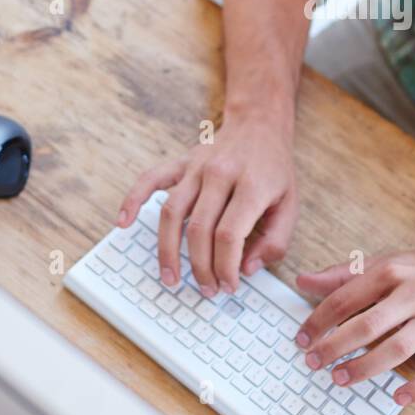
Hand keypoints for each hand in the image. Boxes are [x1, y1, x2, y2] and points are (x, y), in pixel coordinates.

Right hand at [116, 115, 296, 297]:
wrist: (259, 125)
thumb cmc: (274, 170)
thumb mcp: (291, 205)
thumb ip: (275, 241)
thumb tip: (246, 269)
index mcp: (251, 186)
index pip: (228, 235)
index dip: (224, 267)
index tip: (228, 286)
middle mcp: (220, 175)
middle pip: (198, 230)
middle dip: (200, 268)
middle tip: (206, 289)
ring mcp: (197, 167)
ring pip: (172, 213)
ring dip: (167, 251)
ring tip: (171, 278)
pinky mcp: (181, 163)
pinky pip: (150, 180)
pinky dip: (133, 200)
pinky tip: (124, 222)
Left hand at [294, 248, 414, 405]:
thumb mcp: (384, 263)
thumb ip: (342, 275)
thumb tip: (302, 280)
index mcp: (390, 271)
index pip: (345, 299)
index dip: (318, 321)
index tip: (301, 339)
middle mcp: (412, 293)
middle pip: (368, 325)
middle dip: (336, 346)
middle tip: (313, 362)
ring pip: (398, 348)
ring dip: (366, 367)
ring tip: (340, 378)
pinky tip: (398, 397)